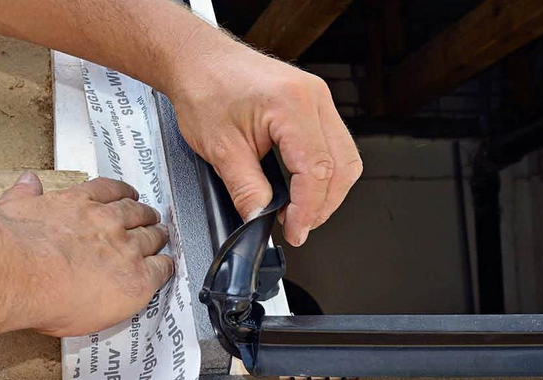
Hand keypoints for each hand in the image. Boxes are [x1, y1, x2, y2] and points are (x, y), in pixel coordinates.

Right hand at [0, 172, 172, 336]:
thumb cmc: (14, 248)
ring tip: (160, 239)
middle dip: (143, 215)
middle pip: (136, 212)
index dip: (122, 194)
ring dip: (157, 237)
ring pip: (152, 237)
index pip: (109, 190)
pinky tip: (164, 268)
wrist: (24, 273)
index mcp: (77, 203)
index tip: (125, 196)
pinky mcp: (136, 278)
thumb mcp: (11, 208)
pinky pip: (161, 269)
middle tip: (148, 218)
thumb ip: (22, 195)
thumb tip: (26, 182)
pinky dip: (164, 267)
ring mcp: (124, 248)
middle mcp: (105, 221)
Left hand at [168, 43, 361, 246]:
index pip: (317, 170)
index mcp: (292, 104)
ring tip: (300, 212)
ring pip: (345, 156)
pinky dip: (323, 170)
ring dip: (327, 190)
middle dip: (323, 204)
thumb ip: (245, 189)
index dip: (308, 209)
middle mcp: (313, 96)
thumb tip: (259, 218)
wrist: (197, 60)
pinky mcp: (312, 101)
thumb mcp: (220, 149)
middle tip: (297, 227)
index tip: (295, 231)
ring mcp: (317, 96)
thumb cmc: (204, 88)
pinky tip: (303, 187)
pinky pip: (333, 143)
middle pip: (342, 165)